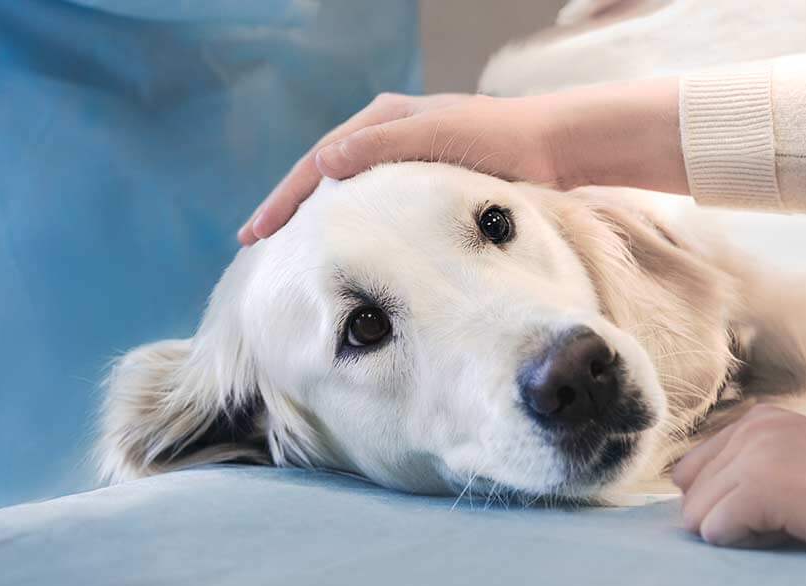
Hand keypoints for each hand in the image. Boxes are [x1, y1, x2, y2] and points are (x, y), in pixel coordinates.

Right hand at [241, 92, 478, 243]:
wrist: (554, 147)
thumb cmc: (501, 138)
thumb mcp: (439, 136)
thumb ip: (383, 147)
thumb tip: (324, 162)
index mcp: (384, 119)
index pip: (319, 160)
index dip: (285, 197)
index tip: (257, 232)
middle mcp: (388, 134)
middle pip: (323, 173)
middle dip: (288, 206)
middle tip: (252, 241)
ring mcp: (404, 157)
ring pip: (346, 189)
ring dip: (314, 215)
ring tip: (285, 247)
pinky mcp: (424, 179)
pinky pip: (374, 200)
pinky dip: (350, 221)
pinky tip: (341, 244)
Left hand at [672, 405, 805, 557]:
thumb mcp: (803, 461)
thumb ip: (755, 467)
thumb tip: (701, 506)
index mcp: (758, 419)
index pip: (692, 470)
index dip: (723, 500)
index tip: (775, 505)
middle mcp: (750, 427)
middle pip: (689, 493)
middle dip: (725, 517)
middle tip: (786, 517)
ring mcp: (753, 453)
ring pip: (696, 516)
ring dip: (737, 532)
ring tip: (792, 522)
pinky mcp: (760, 486)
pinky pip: (714, 532)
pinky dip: (746, 544)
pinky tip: (792, 530)